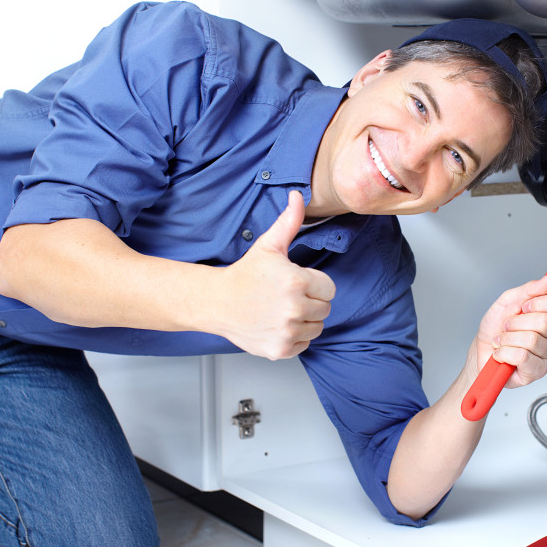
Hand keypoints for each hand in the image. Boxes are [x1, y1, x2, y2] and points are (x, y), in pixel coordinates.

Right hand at [218, 190, 335, 358]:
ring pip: (317, 327)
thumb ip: (289, 222)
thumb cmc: (245, 275)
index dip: (315, 284)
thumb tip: (298, 196)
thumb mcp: (269, 246)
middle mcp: (294, 308)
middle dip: (311, 301)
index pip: (329, 288)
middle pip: (325, 308)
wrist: (217, 303)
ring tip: (282, 309)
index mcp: (296, 282)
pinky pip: (304, 344)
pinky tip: (277, 324)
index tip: (296, 282)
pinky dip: (294, 337)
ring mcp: (287, 331)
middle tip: (287, 296)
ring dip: (305, 320)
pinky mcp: (280, 349)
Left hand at [470, 274, 546, 387]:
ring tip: (502, 340)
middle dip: (517, 322)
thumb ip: (529, 290)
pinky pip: (523, 356)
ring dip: (508, 338)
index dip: (542, 302)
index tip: (524, 305)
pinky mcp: (537, 370)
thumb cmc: (495, 329)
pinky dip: (505, 352)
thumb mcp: (507, 302)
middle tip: (507, 326)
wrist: (481, 352)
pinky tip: (502, 353)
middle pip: (545, 322)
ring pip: (532, 339)